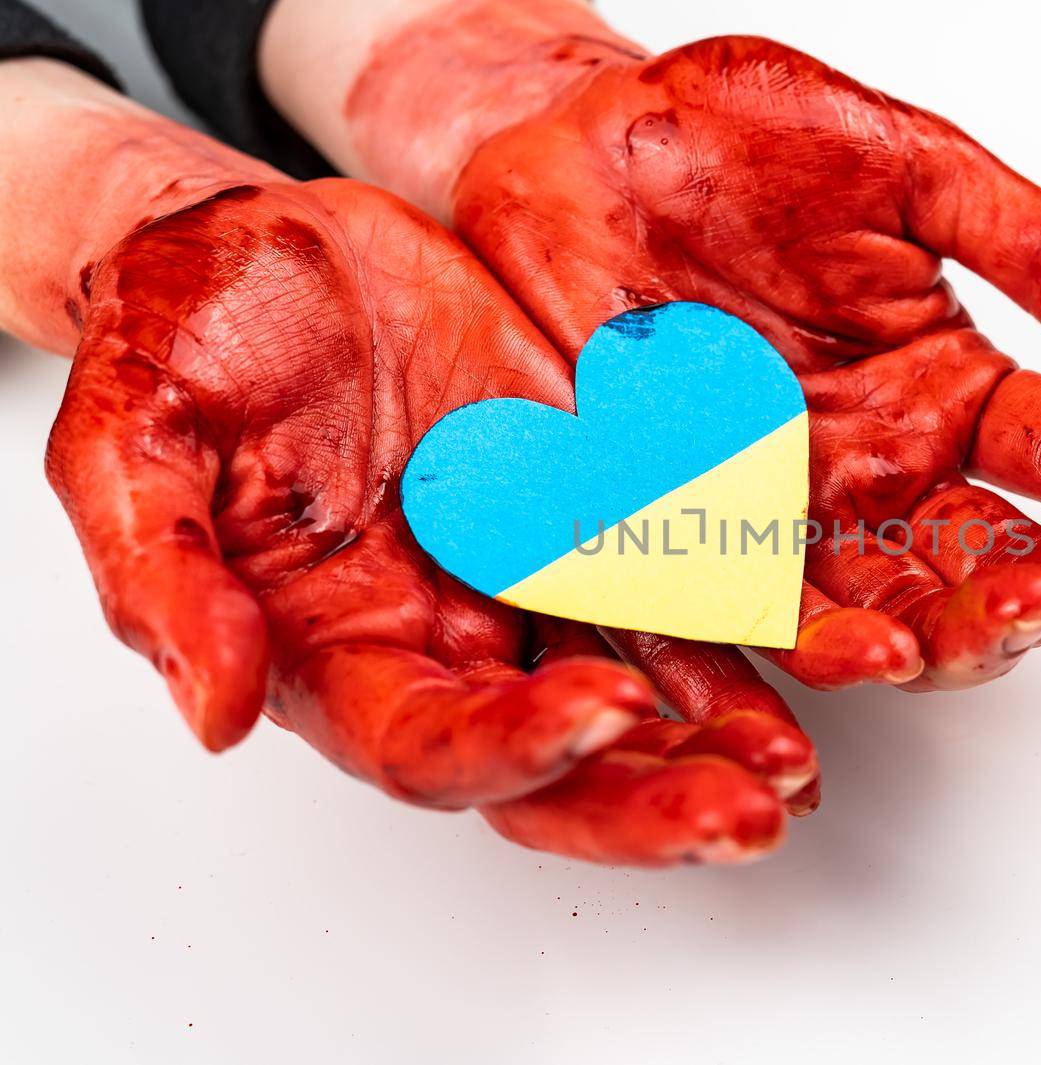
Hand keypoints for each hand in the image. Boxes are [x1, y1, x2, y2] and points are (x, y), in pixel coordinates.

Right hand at [45, 169, 813, 864]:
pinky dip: (749, 611)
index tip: (600, 715)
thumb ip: (165, 577)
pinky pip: (685, 570)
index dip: (515, 751)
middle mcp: (454, 636)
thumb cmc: (187, 343)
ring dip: (730, 729)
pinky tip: (822, 638)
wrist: (269, 247)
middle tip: (747, 816)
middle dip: (654, 798)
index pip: (435, 746)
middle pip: (564, 759)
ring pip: (647, 683)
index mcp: (343, 651)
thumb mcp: (130, 448)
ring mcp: (536, 574)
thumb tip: (216, 710)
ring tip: (801, 762)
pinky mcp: (599, 501)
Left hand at [390, 32, 1040, 687]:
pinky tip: (854, 665)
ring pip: (888, 615)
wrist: (563, 147)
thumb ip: (1036, 251)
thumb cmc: (732, 144)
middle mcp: (881, 476)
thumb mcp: (905, 167)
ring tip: (986, 625)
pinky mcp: (679, 540)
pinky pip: (743, 617)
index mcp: (947, 391)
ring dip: (947, 635)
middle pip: (995, 568)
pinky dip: (798, 655)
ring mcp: (784, 521)